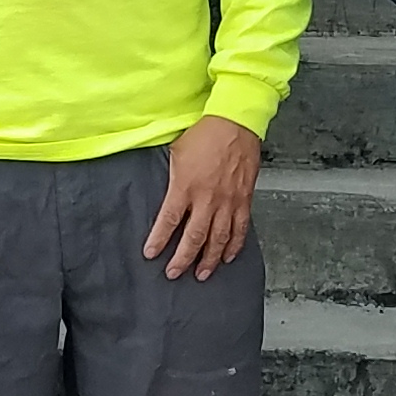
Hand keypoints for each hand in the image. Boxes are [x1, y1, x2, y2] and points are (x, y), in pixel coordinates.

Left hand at [144, 116, 264, 279]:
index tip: (151, 254)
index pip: (169, 220)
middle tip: (173, 273)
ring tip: (201, 274)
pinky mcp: (244, 199)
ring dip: (209, 260)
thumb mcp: (176, 151)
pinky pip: (240, 229)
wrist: (235, 122)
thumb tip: (163, 191)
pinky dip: (234, 245)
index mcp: (185, 185)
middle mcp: (207, 198)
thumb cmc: (205, 133)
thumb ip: (171, 176)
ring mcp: (228, 201)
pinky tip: (228, 257)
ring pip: (218, 239)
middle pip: (194, 237)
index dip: (159, 240)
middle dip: (182, 259)